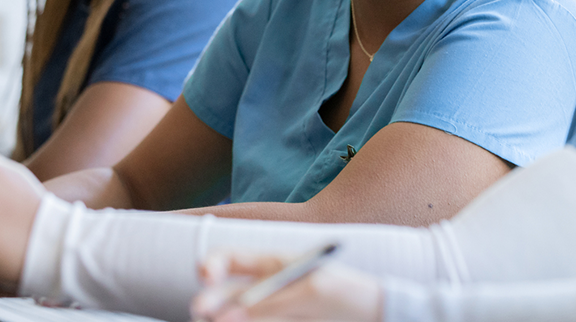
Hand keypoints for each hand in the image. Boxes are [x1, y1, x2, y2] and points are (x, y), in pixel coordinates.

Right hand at [190, 253, 381, 321]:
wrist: (373, 316)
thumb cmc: (347, 294)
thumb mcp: (312, 294)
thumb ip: (273, 303)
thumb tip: (232, 314)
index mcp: (272, 265)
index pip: (229, 260)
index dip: (211, 265)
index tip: (206, 277)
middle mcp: (263, 289)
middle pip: (223, 295)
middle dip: (209, 303)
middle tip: (202, 314)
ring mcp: (268, 312)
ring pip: (233, 317)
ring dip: (225, 320)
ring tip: (219, 321)